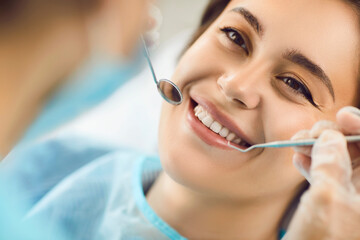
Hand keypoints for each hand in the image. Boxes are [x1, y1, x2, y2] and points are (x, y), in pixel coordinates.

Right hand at [285, 107, 359, 239]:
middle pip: (359, 150)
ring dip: (320, 149)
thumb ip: (331, 163)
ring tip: (297, 144)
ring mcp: (354, 199)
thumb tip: (330, 138)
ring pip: (342, 161)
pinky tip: (299, 159)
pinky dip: (315, 164)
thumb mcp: (327, 200)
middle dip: (335, 136)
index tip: (340, 117)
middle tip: (309, 134)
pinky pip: (331, 176)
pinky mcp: (338, 204)